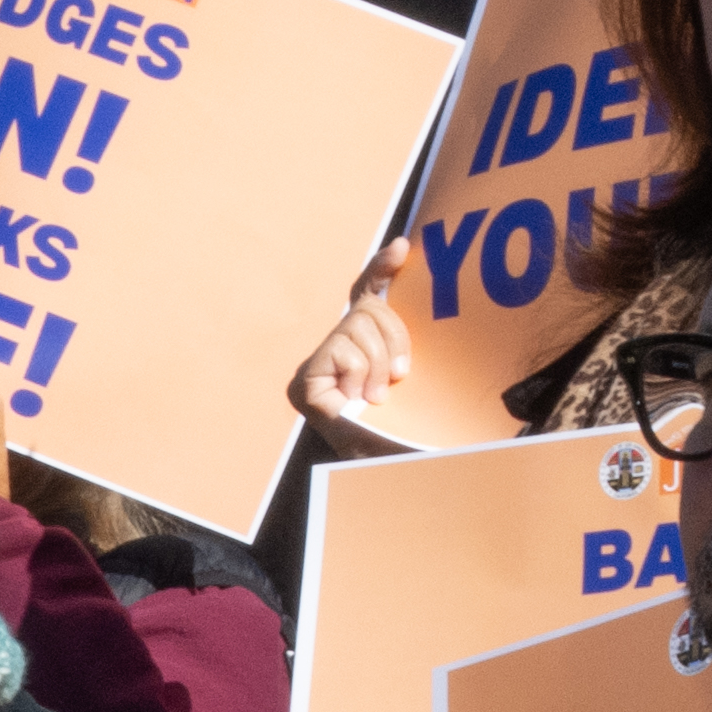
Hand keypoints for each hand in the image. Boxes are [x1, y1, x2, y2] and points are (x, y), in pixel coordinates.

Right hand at [289, 244, 429, 460]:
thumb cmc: (399, 425)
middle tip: (395, 379)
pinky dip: (357, 375)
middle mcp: (333, 348)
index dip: (381, 268)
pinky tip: (354, 399)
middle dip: (391, 340)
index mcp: (361, 343)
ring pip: (358, 330)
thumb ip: (399, 325)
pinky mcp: (305, 382)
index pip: (367, 294)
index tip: (401, 246)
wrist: (379, 465)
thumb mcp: (407, 369)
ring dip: (376, 366)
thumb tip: (401, 250)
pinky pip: (344, 352)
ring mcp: (316, 365)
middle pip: (368, 311)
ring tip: (374, 396)